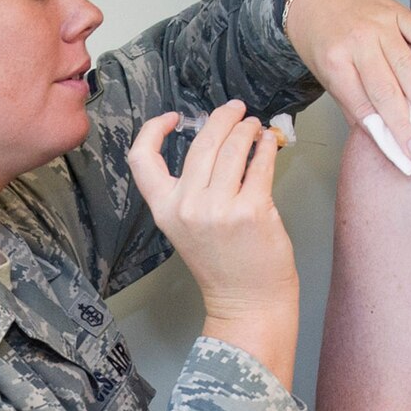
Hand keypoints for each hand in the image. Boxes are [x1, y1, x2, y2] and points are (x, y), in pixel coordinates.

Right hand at [126, 100, 299, 386]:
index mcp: (165, 209)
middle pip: (201, 143)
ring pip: (233, 148)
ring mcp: (220, 209)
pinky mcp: (252, 210)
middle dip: (222, 118)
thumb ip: (193, 189)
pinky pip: (259, 164)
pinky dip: (266, 147)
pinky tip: (268, 142)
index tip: (174, 117)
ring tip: (255, 126)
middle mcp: (188, 206)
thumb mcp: (188, 227)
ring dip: (247, 129)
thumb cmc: (222, 263)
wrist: (247, 301)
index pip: (142, 159)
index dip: (153, 130)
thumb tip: (217, 141)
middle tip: (236, 109)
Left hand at [282, 0, 410, 172]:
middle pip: (385, 91)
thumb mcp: (323, 73)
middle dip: (404, 125)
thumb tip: (380, 134)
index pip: (363, 106)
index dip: (383, 133)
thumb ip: (352, 102)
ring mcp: (378, 25)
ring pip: (405, 65)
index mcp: (334, 62)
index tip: (401, 154)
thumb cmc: (319, 36)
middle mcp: (357, 42)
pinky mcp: (395, 11)